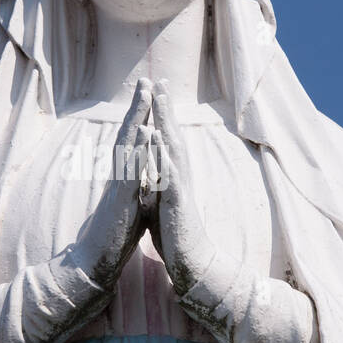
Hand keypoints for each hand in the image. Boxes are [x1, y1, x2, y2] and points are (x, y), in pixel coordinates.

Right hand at [73, 79, 152, 288]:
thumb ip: (138, 186)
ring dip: (136, 118)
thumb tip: (146, 174)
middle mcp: (119, 174)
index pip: (132, 140)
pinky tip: (147, 131)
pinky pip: (132, 169)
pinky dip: (140, 148)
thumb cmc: (115, 235)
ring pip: (127, 146)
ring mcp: (119, 184)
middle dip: (138, 107)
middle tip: (145, 80)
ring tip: (145, 94)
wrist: (96, 261)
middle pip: (128, 134)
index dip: (140, 117)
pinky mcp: (122, 198)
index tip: (149, 93)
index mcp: (124, 176)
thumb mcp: (133, 205)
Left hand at [148, 80, 215, 295]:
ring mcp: (179, 187)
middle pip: (173, 136)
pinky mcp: (177, 201)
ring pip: (173, 150)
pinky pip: (169, 174)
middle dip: (167, 109)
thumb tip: (151, 169)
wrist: (191, 261)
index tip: (157, 91)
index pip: (168, 140)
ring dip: (167, 124)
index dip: (163, 116)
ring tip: (159, 100)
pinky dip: (161, 154)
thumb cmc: (175, 233)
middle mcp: (179, 176)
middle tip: (161, 81)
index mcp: (173, 175)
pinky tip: (155, 139)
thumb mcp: (162, 202)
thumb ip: (157, 182)